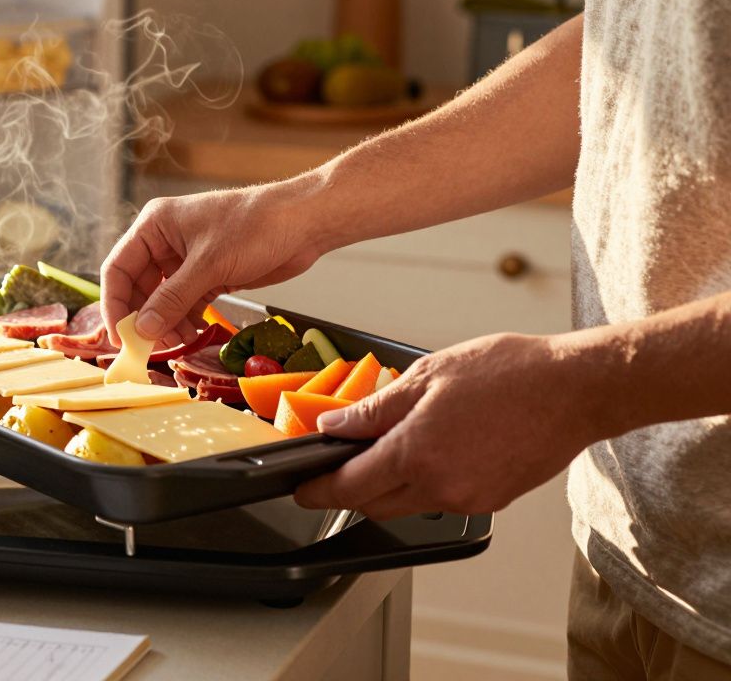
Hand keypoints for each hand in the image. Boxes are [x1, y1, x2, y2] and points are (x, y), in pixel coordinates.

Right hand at [101, 176, 331, 345]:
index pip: (119, 269)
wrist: (304, 223)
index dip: (116, 304)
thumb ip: (172, 299)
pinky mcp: (209, 274)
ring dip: (166, 323)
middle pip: (139, 287)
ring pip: (162, 299)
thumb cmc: (256, 226)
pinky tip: (192, 334)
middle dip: (144, 319)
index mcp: (155, 225)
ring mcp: (187, 259)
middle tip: (149, 347)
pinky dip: (185, 320)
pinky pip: (185, 303)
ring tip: (178, 342)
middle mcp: (166, 241)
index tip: (119, 336)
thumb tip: (142, 330)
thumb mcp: (209, 265)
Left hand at [294, 332, 621, 519]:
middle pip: (373, 504)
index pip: (349, 486)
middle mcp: (440, 486)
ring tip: (391, 445)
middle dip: (349, 489)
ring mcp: (468, 498)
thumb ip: (375, 408)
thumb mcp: (429, 375)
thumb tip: (334, 425)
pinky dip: (424, 483)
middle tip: (337, 464)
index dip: (318, 490)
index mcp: (416, 453)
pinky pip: (441, 500)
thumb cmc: (511, 373)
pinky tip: (433, 450)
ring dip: (388, 486)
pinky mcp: (491, 500)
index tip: (302, 488)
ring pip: (407, 505)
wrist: (577, 390)